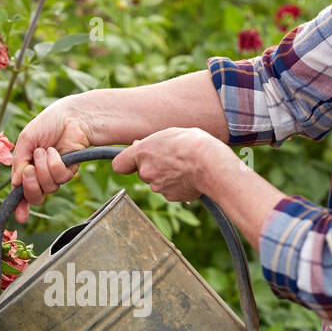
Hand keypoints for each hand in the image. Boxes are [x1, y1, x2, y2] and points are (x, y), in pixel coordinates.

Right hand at [10, 97, 98, 223]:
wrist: (68, 116)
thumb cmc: (46, 125)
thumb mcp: (25, 142)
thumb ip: (18, 162)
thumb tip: (15, 185)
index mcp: (26, 170)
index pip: (21, 193)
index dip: (20, 208)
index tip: (20, 218)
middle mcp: (41, 176)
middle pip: (35, 197)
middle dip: (31, 186)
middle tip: (30, 169)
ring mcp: (55, 176)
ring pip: (48, 187)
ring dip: (43, 167)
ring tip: (45, 150)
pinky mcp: (70, 172)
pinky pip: (60, 177)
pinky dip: (55, 163)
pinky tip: (56, 151)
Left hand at [110, 127, 231, 202]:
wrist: (212, 164)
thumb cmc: (193, 143)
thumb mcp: (169, 133)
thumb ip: (151, 143)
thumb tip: (139, 146)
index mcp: (142, 153)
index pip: (119, 165)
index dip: (126, 163)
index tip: (133, 161)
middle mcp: (146, 172)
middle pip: (142, 172)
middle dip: (153, 166)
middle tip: (171, 157)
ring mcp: (158, 187)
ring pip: (157, 182)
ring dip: (167, 176)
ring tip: (185, 165)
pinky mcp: (171, 197)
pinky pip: (171, 190)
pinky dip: (178, 185)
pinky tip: (190, 176)